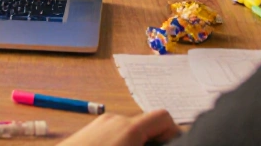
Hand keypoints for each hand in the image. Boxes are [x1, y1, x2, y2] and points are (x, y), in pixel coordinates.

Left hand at [58, 111, 180, 145]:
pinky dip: (120, 144)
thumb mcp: (131, 145)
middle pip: (146, 125)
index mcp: (129, 128)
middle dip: (153, 142)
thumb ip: (149, 143)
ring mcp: (99, 124)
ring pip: (128, 131)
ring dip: (136, 143)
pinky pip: (112, 135)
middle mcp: (115, 120)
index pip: (163, 117)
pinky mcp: (87, 132)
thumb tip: (165, 142)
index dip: (173, 132)